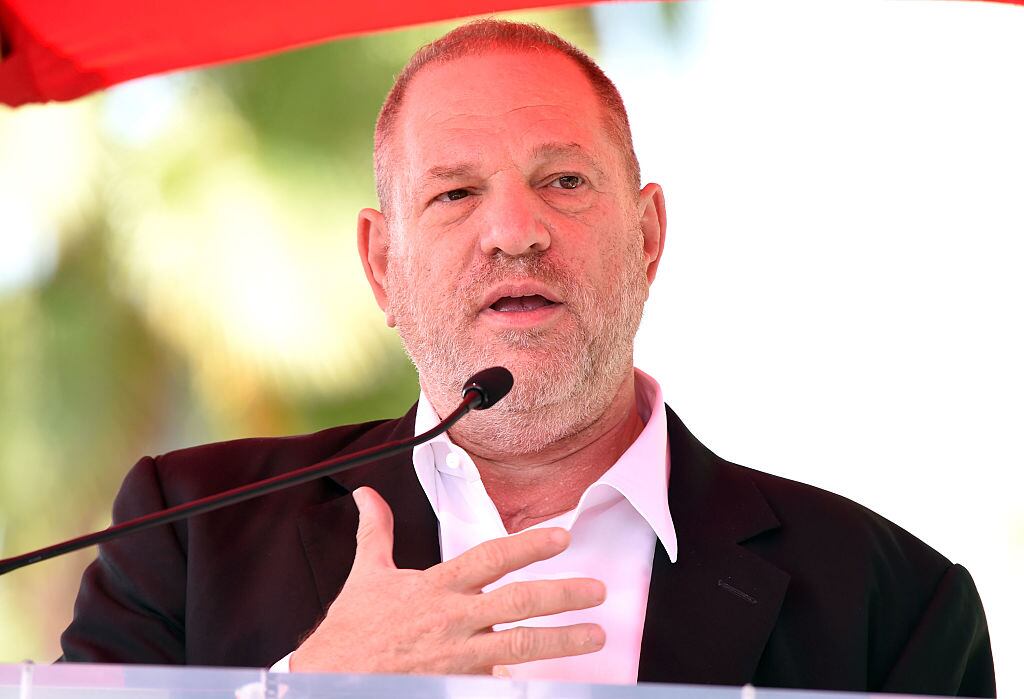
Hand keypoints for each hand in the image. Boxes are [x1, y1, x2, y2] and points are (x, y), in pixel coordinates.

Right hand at [290, 486, 605, 674]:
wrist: (332, 678)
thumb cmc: (352, 631)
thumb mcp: (367, 575)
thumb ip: (376, 532)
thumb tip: (366, 496)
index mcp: (435, 588)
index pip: (490, 558)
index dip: (528, 545)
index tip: (561, 537)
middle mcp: (453, 620)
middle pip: (519, 603)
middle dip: (563, 596)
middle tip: (598, 591)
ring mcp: (458, 657)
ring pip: (522, 646)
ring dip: (563, 641)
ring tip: (596, 636)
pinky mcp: (457, 684)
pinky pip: (500, 682)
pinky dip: (525, 681)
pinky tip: (557, 682)